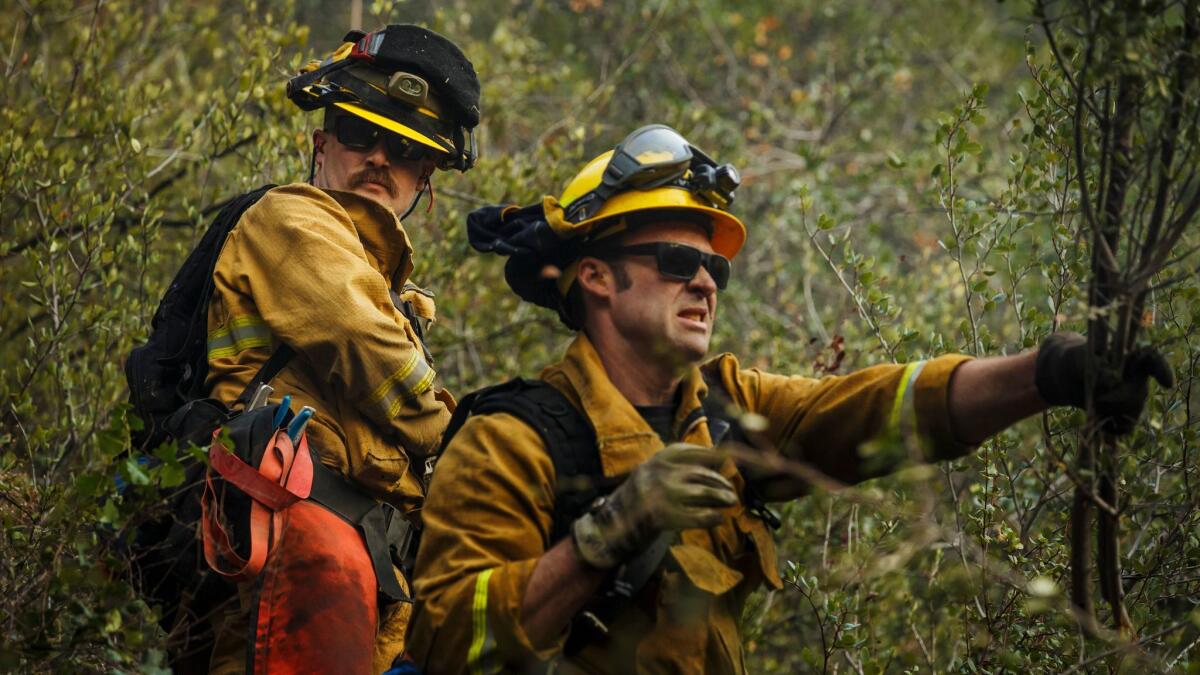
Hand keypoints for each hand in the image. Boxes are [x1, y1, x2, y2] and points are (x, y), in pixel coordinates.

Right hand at [571, 443, 737, 568]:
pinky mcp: (663, 516)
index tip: (729, 456)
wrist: (610, 528)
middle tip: (731, 490)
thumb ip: (674, 469)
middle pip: (699, 473)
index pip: (688, 452)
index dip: (711, 454)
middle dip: (719, 481)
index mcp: (655, 461)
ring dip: (720, 497)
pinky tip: (718, 518)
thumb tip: (715, 461)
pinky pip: (696, 516)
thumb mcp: (651, 476)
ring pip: (701, 492)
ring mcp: (660, 494)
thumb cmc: (637, 503)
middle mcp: (658, 473)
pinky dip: (711, 517)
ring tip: (730, 501)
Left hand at [1035, 332, 1173, 433]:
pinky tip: (1097, 419)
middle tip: (1098, 398)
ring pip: (1132, 413)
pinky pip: (1124, 427)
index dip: (1163, 371)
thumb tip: (1110, 381)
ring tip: (1092, 404)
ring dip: (1109, 413)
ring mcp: (1135, 397)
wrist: (1069, 377)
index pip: (1154, 361)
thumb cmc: (1076, 360)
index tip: (1167, 384)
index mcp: (1132, 357)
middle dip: (1117, 400)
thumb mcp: (1078, 358)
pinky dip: (1108, 427)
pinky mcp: (1126, 414)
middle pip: (1139, 394)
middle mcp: (1139, 378)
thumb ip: (1092, 365)